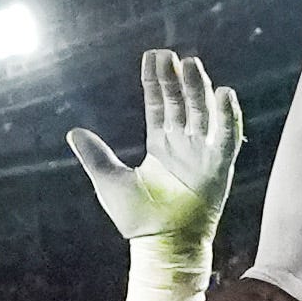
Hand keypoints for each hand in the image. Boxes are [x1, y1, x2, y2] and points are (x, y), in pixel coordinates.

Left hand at [67, 48, 241, 300]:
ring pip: (202, 113)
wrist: (161, 246)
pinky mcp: (218, 168)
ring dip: (199, 89)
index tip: (154, 56)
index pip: (160, 104)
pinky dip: (228, 116)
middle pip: (182, 102)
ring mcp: (202, 154)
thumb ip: (96, 156)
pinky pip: (227, 137)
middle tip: (172, 54)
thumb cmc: (138, 220)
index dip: (157, 81)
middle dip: (177, 78)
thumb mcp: (109, 181)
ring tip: (192, 64)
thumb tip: (73, 132)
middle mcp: (183, 145)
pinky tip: (225, 93)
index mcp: (160, 146)